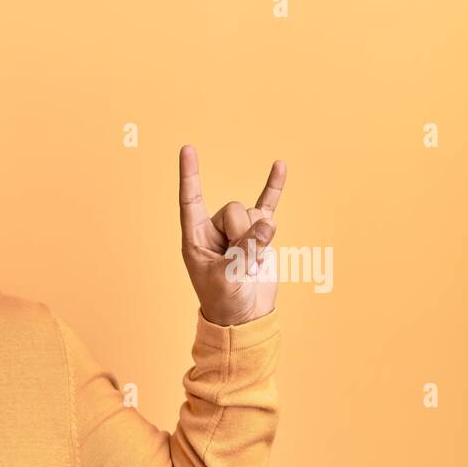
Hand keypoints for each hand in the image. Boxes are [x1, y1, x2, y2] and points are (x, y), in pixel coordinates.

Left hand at [178, 145, 285, 326]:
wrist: (244, 317)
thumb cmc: (226, 300)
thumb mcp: (229, 278)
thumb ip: (246, 249)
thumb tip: (267, 223)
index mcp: (195, 238)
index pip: (190, 200)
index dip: (189, 175)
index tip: (187, 149)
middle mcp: (215, 230)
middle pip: (234, 209)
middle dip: (242, 232)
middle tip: (239, 260)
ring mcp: (238, 230)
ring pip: (254, 213)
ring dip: (260, 237)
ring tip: (251, 262)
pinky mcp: (258, 234)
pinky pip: (267, 205)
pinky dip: (274, 187)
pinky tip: (280, 166)